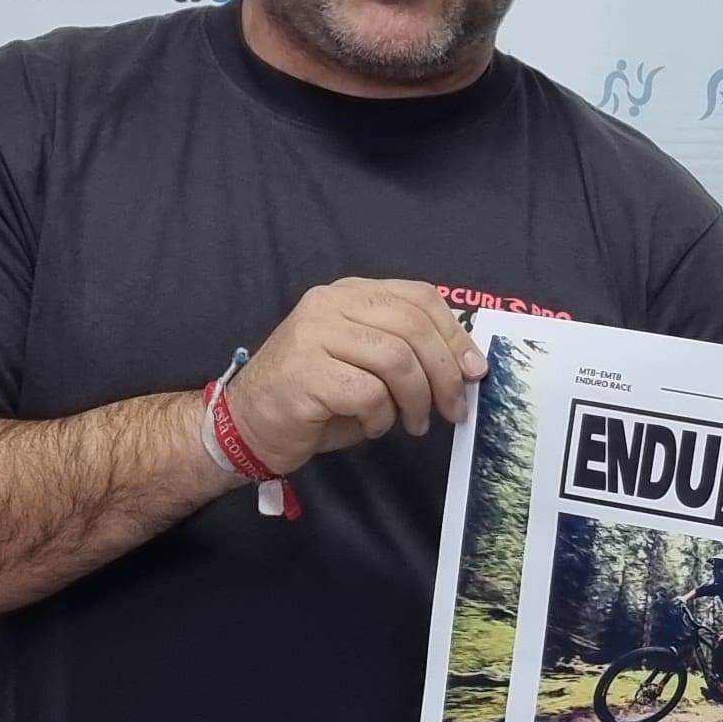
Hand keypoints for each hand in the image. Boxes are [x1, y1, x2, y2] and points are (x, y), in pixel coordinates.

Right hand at [218, 279, 478, 474]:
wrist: (248, 424)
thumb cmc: (315, 398)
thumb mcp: (367, 363)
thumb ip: (408, 352)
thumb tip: (466, 366)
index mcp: (350, 293)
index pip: (420, 298)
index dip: (455, 335)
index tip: (474, 372)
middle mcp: (330, 303)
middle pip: (413, 326)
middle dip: (444, 373)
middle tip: (453, 409)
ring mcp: (314, 334)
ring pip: (396, 359)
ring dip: (416, 400)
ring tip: (414, 424)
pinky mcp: (306, 372)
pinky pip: (369, 393)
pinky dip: (382, 417)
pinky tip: (374, 428)